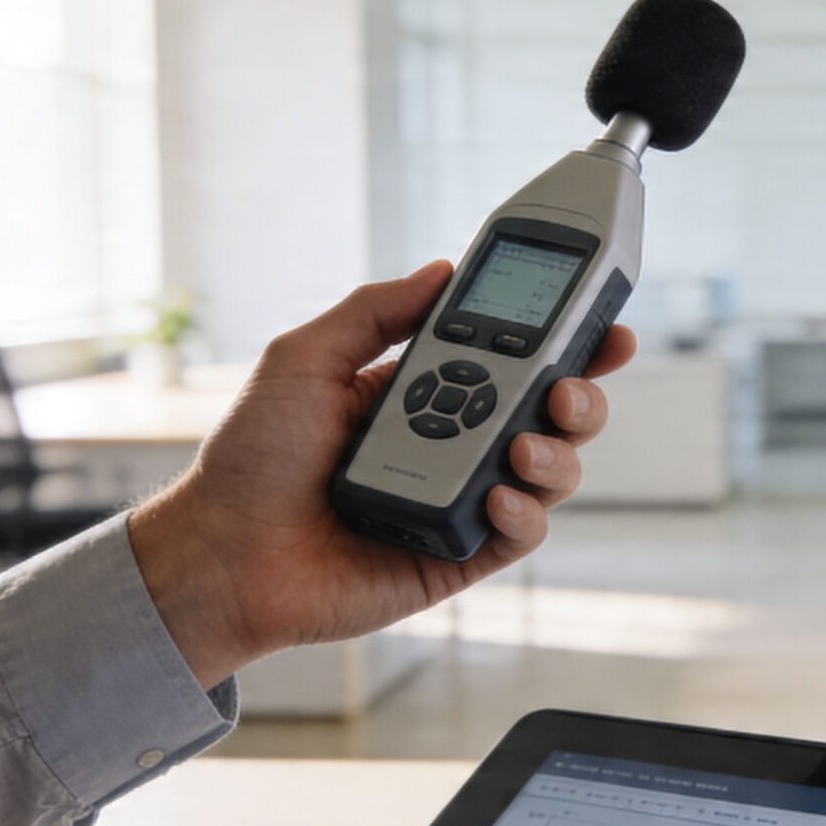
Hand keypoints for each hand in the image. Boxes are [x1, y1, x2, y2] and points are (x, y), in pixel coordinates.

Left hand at [127, 261, 634, 687]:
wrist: (224, 554)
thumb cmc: (251, 460)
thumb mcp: (303, 359)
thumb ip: (373, 312)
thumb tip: (441, 269)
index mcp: (425, 391)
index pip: (513, 357)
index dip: (565, 340)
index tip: (601, 321)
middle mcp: (454, 444)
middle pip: (550, 412)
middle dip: (581, 393)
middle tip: (570, 386)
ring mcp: (462, 500)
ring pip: (550, 472)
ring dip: (559, 453)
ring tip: (525, 446)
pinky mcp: (460, 556)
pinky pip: (521, 533)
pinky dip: (527, 512)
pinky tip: (500, 496)